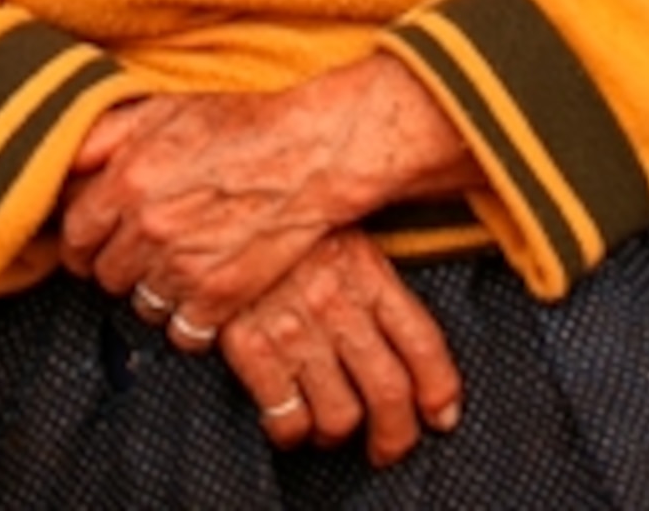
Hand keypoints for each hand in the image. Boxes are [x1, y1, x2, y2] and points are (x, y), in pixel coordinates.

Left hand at [58, 58, 472, 327]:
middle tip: (140, 251)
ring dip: (152, 291)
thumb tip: (64, 163)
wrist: (309, 152)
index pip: (74, 235)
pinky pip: (181, 334)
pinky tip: (201, 294)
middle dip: (116, 264)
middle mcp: (148, 227)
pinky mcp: (220, 298)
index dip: (81, 241)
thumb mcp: (162, 108)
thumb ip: (104, 136)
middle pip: (104, 275)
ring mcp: (183, 267)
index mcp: (127, 178)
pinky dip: (187, 321)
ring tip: (175, 267)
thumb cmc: (237, 124)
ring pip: (141, 305)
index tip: (94, 242)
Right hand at [219, 228, 462, 464]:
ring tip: (330, 426)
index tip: (439, 415)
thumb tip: (403, 323)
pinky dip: (291, 432)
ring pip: (341, 416)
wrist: (209, 202)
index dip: (439, 390)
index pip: (422, 343)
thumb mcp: (336, 224)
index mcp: (365, 269)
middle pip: (388, 393)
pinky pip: (287, 418)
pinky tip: (288, 418)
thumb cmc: (279, 214)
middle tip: (388, 445)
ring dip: (338, 433)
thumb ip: (370, 272)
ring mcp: (293, 326)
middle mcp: (336, 302)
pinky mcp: (249, 346)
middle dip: (395, 435)